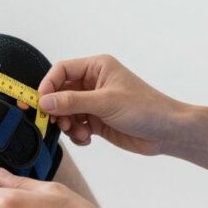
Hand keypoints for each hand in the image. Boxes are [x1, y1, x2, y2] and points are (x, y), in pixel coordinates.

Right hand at [38, 54, 188, 154]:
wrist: (167, 132)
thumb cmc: (145, 108)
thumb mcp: (105, 102)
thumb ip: (72, 102)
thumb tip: (44, 102)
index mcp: (96, 68)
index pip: (61, 70)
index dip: (48, 85)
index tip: (40, 103)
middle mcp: (93, 83)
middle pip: (60, 93)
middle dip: (57, 109)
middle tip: (56, 123)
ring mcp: (94, 103)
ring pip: (66, 111)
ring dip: (67, 124)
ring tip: (79, 133)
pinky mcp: (97, 121)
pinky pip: (76, 125)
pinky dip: (77, 134)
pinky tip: (87, 139)